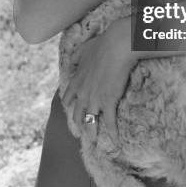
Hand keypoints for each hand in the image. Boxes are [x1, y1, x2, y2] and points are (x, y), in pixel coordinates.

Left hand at [61, 17, 135, 141]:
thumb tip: (72, 61)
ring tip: (93, 140)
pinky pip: (109, 122)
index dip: (69, 103)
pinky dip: (112, 133)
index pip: (68, 96)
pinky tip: (115, 142)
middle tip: (80, 130)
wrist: (116, 46)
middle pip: (77, 112)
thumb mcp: (84, 48)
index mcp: (77, 80)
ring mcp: (95, 99)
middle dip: (78, 122)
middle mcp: (83, 92)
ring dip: (91, 132)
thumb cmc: (102, 44)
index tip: (70, 108)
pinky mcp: (108, 102)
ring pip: (90, 121)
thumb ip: (77, 57)